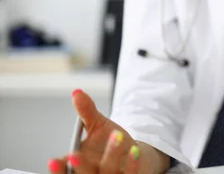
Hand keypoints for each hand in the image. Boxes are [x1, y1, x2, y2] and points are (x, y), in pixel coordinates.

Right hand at [47, 89, 163, 173]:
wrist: (132, 155)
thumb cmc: (109, 144)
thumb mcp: (98, 126)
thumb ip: (87, 112)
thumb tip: (77, 92)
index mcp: (78, 166)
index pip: (64, 170)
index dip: (58, 168)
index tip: (53, 161)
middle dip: (79, 166)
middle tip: (75, 155)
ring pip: (107, 171)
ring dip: (110, 156)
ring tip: (115, 136)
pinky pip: (131, 173)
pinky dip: (132, 163)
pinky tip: (135, 150)